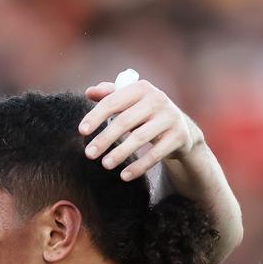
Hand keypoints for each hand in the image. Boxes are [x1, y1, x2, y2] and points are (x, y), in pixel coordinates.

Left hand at [79, 76, 204, 181]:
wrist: (181, 128)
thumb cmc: (146, 114)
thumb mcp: (130, 102)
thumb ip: (110, 96)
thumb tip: (89, 92)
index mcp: (141, 88)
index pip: (113, 101)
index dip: (96, 116)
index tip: (81, 131)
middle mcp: (157, 99)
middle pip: (124, 121)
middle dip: (104, 138)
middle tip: (89, 154)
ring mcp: (170, 117)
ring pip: (140, 137)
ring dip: (120, 153)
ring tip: (105, 164)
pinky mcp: (179, 136)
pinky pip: (156, 154)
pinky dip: (139, 166)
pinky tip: (125, 176)